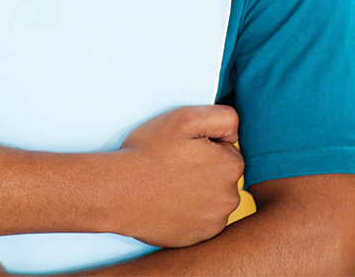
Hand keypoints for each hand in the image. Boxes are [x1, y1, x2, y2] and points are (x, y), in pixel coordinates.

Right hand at [109, 105, 244, 247]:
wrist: (119, 191)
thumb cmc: (150, 152)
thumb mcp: (185, 117)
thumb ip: (223, 117)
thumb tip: (235, 133)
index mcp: (231, 166)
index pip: (227, 147)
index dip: (204, 143)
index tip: (183, 146)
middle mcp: (230, 198)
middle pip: (222, 173)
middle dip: (204, 166)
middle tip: (174, 163)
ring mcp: (215, 221)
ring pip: (213, 196)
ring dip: (197, 188)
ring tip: (169, 182)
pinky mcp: (200, 237)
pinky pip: (201, 218)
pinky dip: (190, 210)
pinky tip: (169, 200)